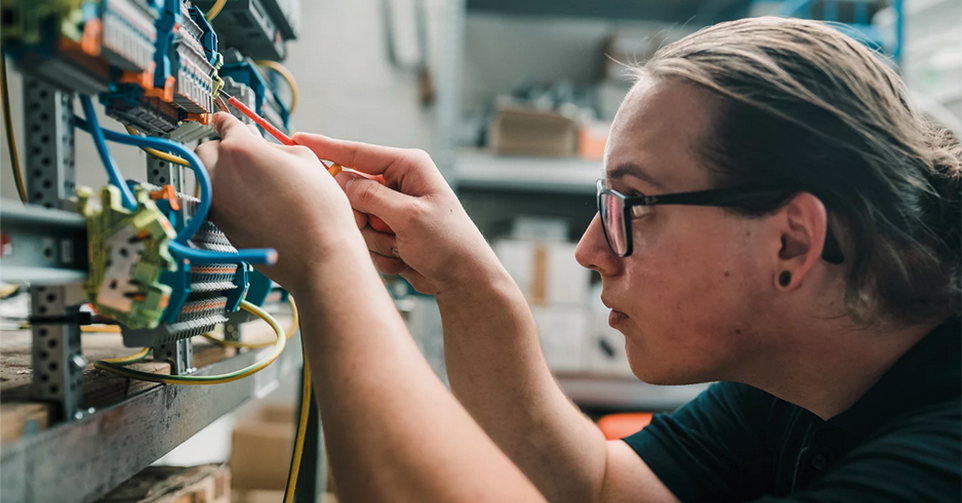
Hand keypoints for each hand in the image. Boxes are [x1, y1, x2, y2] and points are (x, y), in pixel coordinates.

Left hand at [195, 113, 363, 294]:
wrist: (320, 255)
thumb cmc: (319, 211)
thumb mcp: (306, 159)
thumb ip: (275, 146)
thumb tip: (261, 148)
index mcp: (240, 149)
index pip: (223, 123)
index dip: (229, 122)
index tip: (227, 122)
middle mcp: (220, 174)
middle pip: (206, 150)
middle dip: (223, 149)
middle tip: (247, 155)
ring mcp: (217, 203)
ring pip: (208, 178)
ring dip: (223, 173)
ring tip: (254, 182)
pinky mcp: (221, 226)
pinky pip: (217, 202)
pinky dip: (229, 198)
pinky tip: (256, 204)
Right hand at [292, 132, 500, 294]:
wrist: (462, 280)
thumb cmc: (448, 243)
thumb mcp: (408, 216)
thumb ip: (371, 196)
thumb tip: (341, 180)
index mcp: (408, 167)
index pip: (358, 153)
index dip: (326, 148)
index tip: (298, 138)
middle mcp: (398, 183)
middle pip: (352, 192)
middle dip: (364, 218)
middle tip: (387, 232)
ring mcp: (392, 209)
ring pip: (356, 221)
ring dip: (376, 241)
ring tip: (403, 248)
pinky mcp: (389, 231)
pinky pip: (365, 241)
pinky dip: (382, 254)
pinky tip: (405, 258)